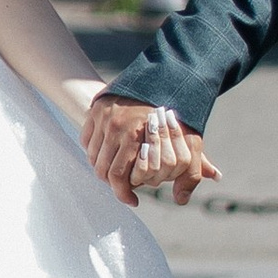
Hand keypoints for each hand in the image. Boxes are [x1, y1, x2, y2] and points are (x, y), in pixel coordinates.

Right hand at [83, 92, 219, 205]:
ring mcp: (102, 118)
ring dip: (104, 167)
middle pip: (102, 170)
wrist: (162, 77)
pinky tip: (110, 154)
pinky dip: (95, 151)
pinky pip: (86, 141)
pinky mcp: (95, 110)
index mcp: (135, 136)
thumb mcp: (190, 142)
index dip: (123, 194)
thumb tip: (183, 200)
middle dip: (113, 183)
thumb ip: (190, 172)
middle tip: (125, 186)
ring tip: (119, 170)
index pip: (118, 177)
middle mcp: (114, 127)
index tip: (132, 200)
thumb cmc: (177, 114)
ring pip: (92, 157)